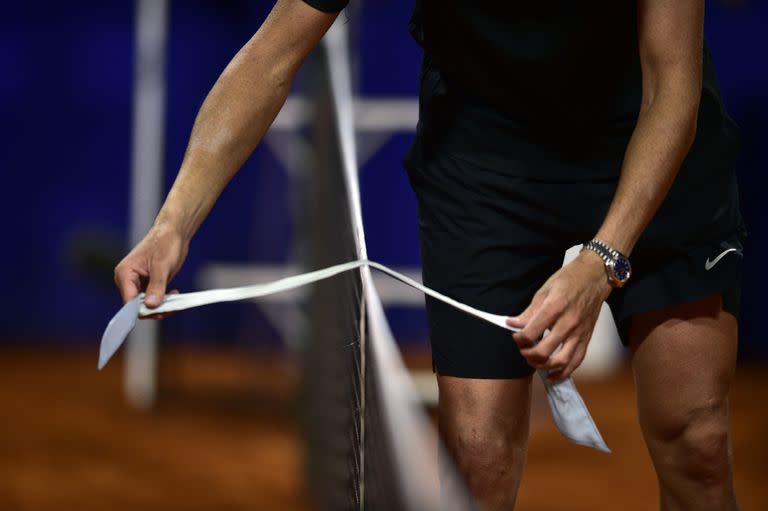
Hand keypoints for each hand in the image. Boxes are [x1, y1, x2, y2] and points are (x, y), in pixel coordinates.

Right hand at [113, 222, 188, 318]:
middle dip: (154, 309)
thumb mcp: (162, 266)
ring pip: (147, 305)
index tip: (158, 312)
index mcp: (125, 274)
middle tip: (172, 307)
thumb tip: (151, 306)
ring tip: (175, 298)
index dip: (142, 310)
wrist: (173, 233)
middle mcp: (128, 280)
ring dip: (161, 305)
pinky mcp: (149, 284)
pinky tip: (174, 293)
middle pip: (137, 306)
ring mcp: (138, 283)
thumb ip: (156, 286)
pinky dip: (164, 300)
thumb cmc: (165, 242)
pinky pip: (154, 299)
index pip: (128, 302)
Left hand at [506, 250, 612, 381]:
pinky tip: (552, 375)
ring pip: (560, 361)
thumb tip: (513, 324)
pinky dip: (563, 372)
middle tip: (523, 349)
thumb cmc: (570, 280)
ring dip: (543, 366)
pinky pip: (576, 361)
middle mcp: (569, 323)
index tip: (516, 336)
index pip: (531, 333)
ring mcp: (580, 333)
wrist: (595, 277)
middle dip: (527, 354)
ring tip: (533, 361)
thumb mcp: (544, 290)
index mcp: (555, 307)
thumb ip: (529, 311)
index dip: (519, 339)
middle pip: (544, 351)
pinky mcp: (587, 338)